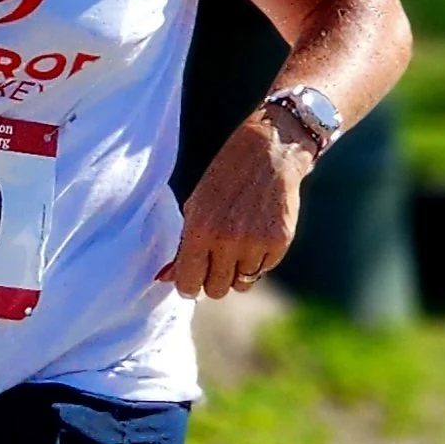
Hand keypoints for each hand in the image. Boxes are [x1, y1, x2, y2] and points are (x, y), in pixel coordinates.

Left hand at [158, 112, 307, 299]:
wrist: (269, 153)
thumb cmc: (224, 179)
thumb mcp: (195, 206)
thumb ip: (181, 245)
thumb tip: (164, 278)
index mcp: (200, 230)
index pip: (189, 283)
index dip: (189, 286)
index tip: (191, 281)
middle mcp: (227, 240)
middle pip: (216, 290)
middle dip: (213, 281)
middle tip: (215, 262)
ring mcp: (256, 243)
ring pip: (242, 284)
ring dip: (237, 271)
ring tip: (238, 244)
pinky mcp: (280, 242)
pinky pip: (264, 270)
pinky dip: (258, 261)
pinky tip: (256, 235)